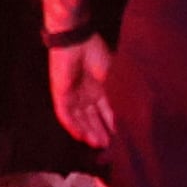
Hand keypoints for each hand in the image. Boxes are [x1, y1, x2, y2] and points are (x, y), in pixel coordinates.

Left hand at [49, 34, 115, 149]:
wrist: (76, 39)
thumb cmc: (95, 53)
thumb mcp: (111, 76)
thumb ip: (115, 95)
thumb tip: (126, 114)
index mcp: (98, 88)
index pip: (105, 111)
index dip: (111, 124)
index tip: (120, 137)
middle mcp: (85, 94)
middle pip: (92, 118)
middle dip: (100, 131)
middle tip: (109, 146)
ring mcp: (72, 95)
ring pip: (80, 119)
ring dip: (89, 131)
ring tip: (98, 144)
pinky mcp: (60, 94)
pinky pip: (65, 114)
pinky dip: (73, 125)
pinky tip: (81, 136)